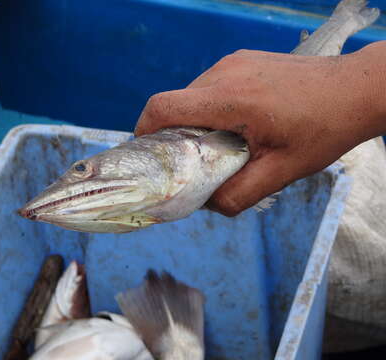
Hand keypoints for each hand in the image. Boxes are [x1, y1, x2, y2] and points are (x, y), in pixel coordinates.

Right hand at [134, 41, 385, 215]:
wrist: (355, 90)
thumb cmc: (324, 130)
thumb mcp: (282, 174)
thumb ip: (237, 195)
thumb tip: (205, 203)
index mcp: (231, 100)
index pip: (163, 108)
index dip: (144, 131)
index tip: (148, 154)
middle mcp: (225, 73)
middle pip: (173, 103)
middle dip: (171, 134)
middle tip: (190, 160)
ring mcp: (233, 62)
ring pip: (190, 95)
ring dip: (193, 121)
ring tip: (218, 142)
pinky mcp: (241, 60)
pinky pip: (208, 86)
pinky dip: (209, 108)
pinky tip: (234, 123)